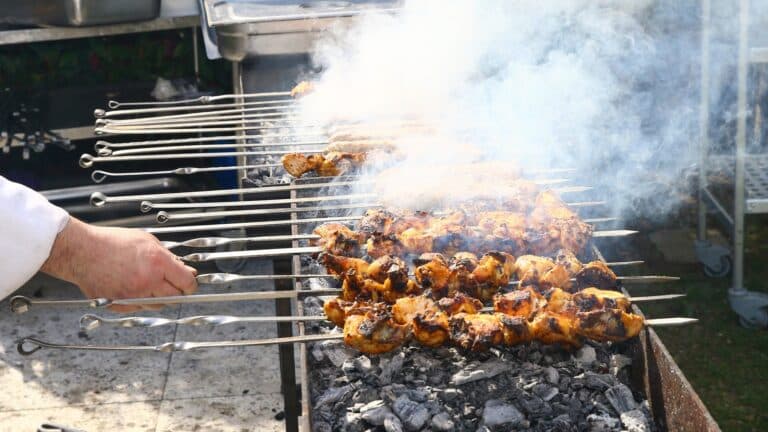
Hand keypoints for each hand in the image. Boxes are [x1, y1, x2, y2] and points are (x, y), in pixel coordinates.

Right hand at [41, 217, 197, 311]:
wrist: (81, 252)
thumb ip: (168, 257)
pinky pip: (138, 308)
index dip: (191, 284)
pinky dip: (139, 301)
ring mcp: (133, 296)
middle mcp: (147, 282)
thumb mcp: (147, 240)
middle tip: (171, 283)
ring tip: (147, 281)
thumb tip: (184, 268)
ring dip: (158, 296)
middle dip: (177, 291)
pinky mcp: (119, 305)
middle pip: (175, 297)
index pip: (187, 282)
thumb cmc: (111, 242)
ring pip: (157, 305)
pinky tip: (132, 287)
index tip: (190, 283)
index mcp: (157, 263)